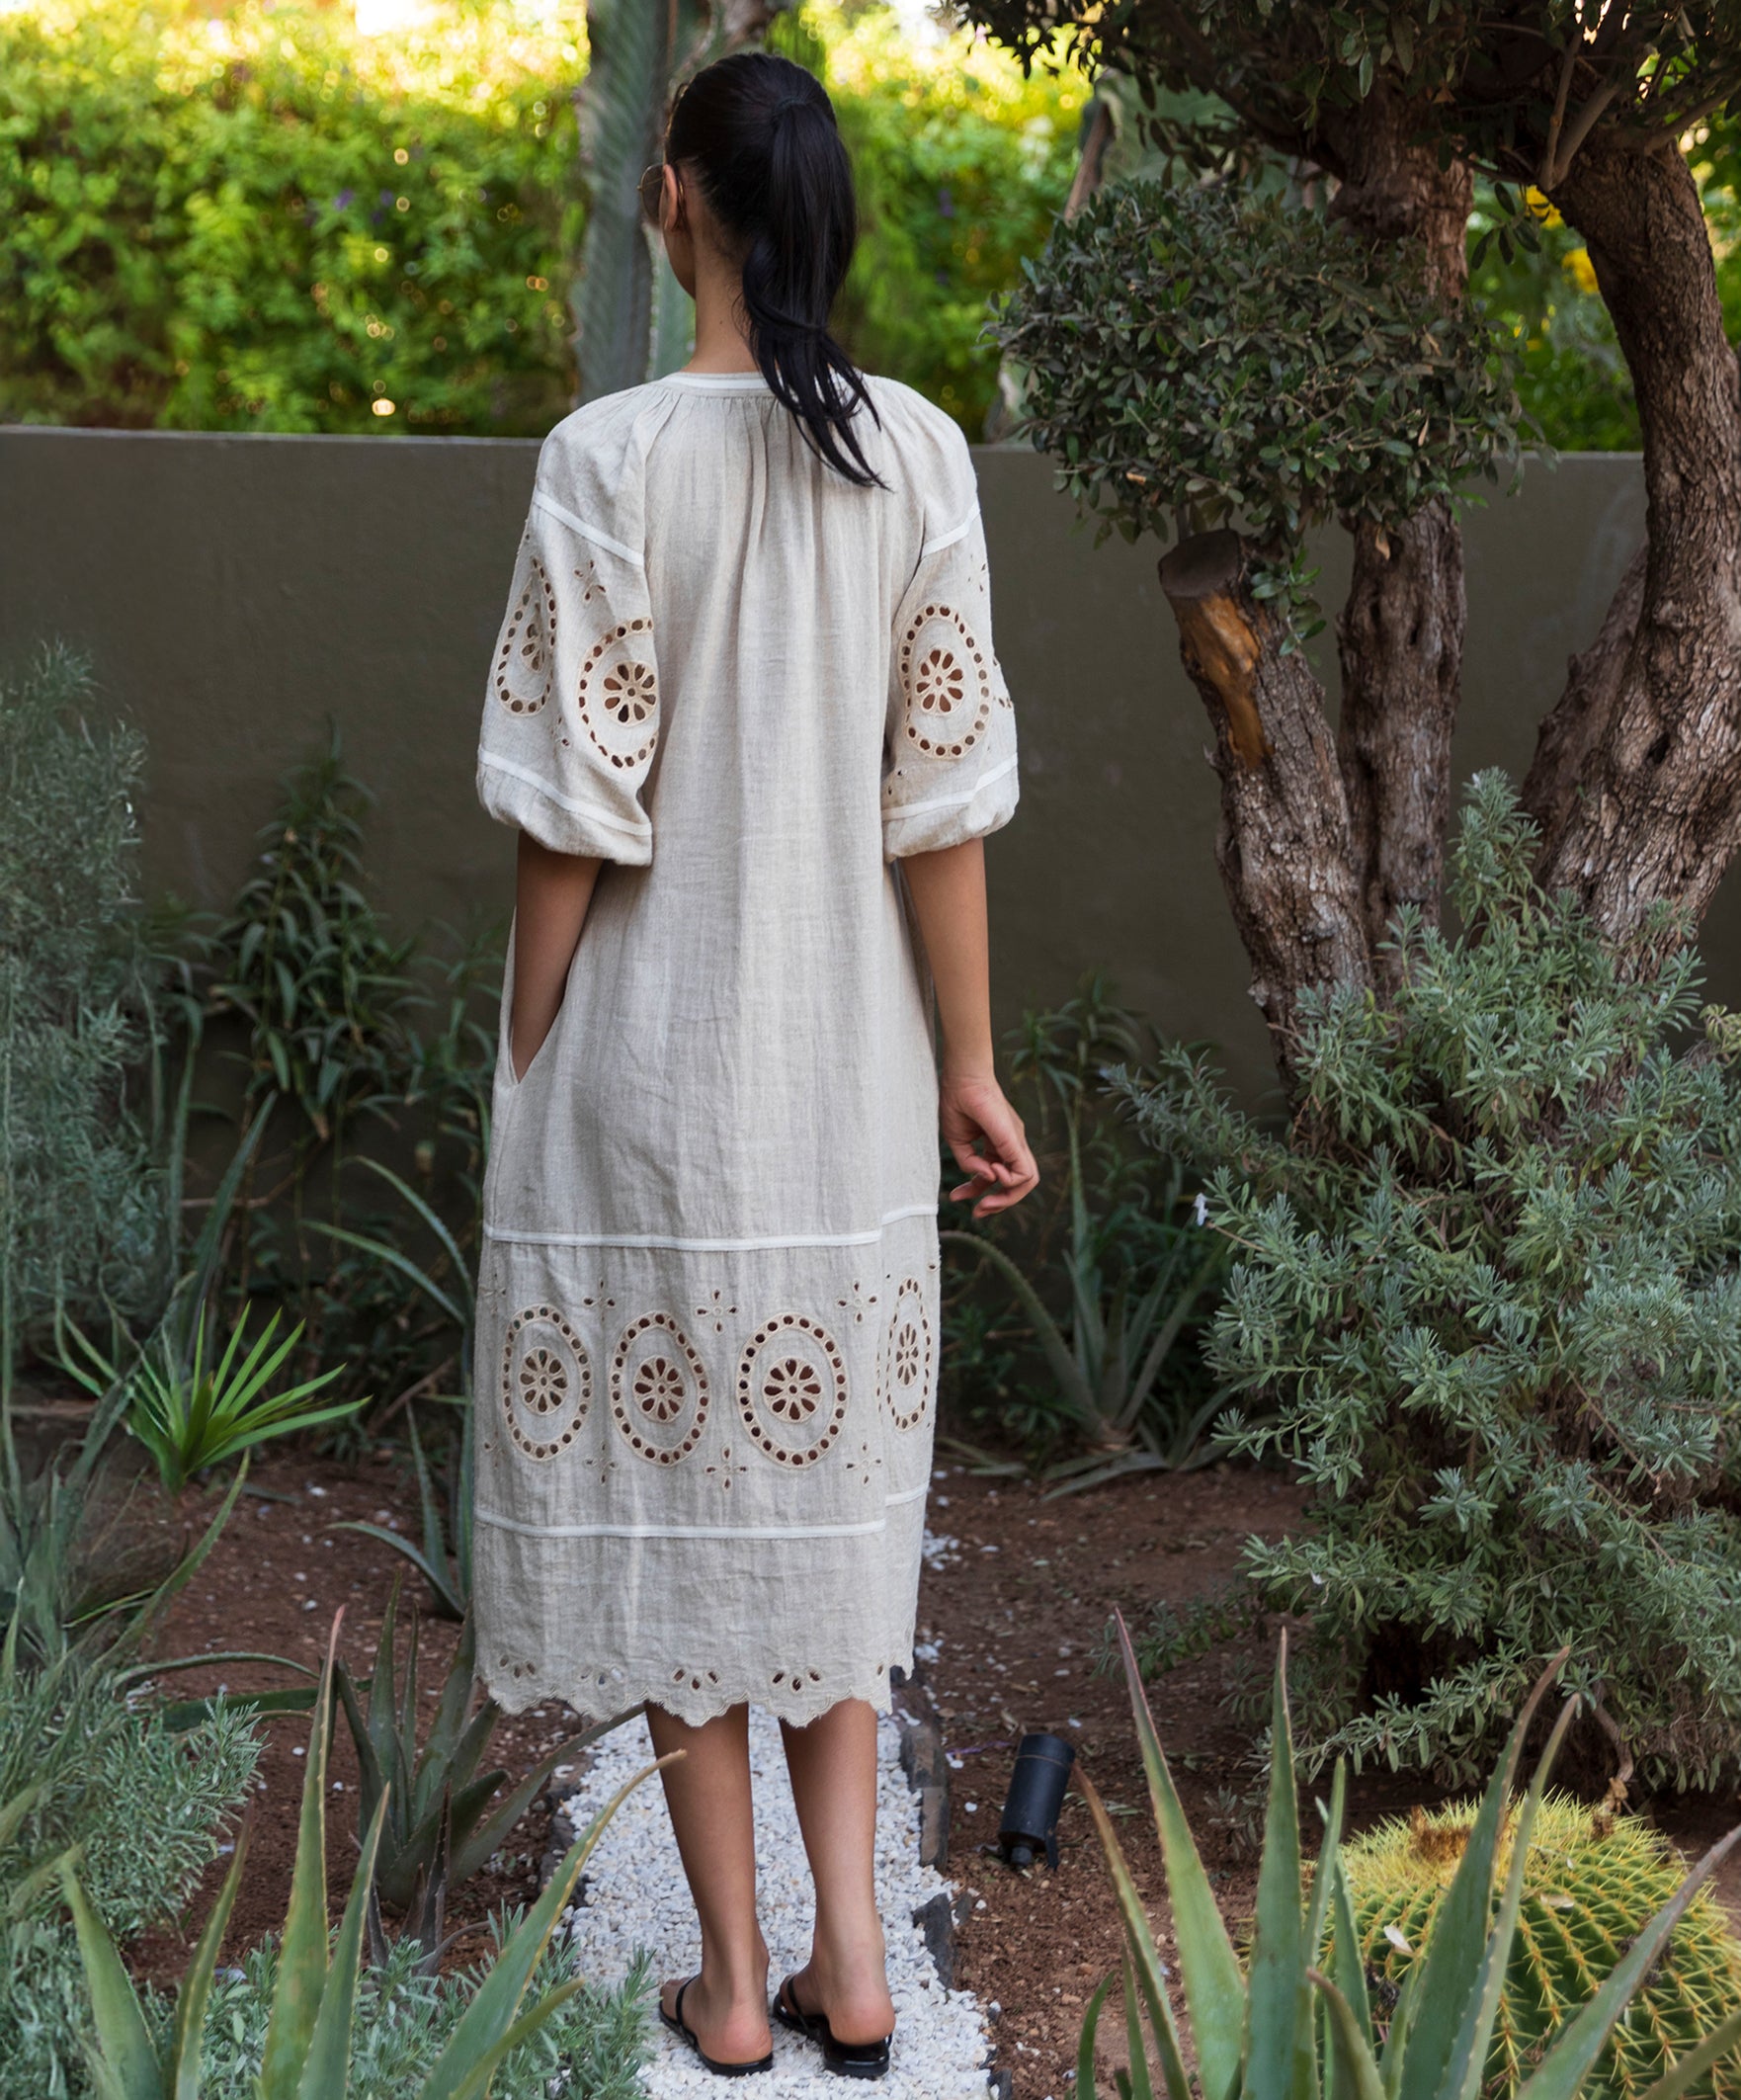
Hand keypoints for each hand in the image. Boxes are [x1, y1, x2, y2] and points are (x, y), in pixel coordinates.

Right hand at [940, 1070, 1038, 1218]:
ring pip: (1027, 1180)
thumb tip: (988, 1179)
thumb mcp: (958, 1141)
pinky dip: (1009, 1181)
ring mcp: (1016, 1141)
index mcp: (999, 1144)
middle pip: (1017, 1182)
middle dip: (999, 1202)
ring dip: (1007, 1198)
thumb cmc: (957, 1102)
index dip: (980, 1192)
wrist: (961, 1078)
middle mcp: (1012, 1144)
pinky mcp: (1015, 1139)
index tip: (960, 1198)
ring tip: (984, 1203)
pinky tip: (990, 1175)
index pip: (997, 1176)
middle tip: (978, 1211)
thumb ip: (969, 1163)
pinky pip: (1024, 1171)